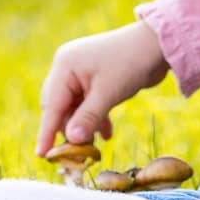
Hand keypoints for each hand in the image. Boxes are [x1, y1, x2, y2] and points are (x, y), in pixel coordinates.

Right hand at [36, 21, 171, 155]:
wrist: (157, 44)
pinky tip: (106, 134)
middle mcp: (68, 68)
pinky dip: (95, 119)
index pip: (52, 105)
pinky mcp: (95, 80)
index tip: (42, 155)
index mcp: (65, 66)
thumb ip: (87, 117)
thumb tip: (71, 140)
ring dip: (82, 126)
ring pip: (74, 108)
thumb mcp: (107, 93)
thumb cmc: (130, 63)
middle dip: (67, 130)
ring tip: (93, 147)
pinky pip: (88, 104)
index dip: (46, 132)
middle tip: (75, 155)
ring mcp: (81, 73)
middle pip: (59, 107)